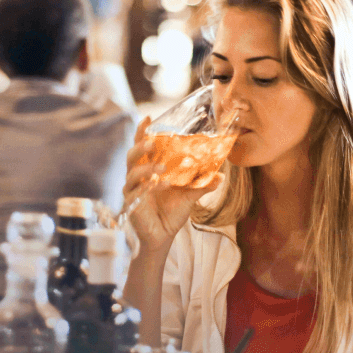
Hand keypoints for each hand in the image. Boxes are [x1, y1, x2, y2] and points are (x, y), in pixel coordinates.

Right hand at [124, 116, 223, 249]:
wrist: (163, 235)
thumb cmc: (172, 211)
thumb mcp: (190, 195)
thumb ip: (203, 184)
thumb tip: (221, 176)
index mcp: (149, 168)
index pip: (142, 146)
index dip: (143, 132)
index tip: (149, 118)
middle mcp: (137, 176)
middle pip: (132, 155)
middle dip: (140, 146)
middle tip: (153, 141)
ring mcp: (132, 190)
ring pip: (132, 173)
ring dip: (146, 168)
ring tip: (161, 169)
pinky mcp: (131, 204)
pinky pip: (137, 192)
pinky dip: (148, 188)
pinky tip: (161, 185)